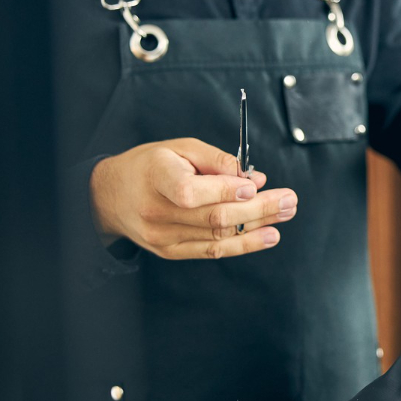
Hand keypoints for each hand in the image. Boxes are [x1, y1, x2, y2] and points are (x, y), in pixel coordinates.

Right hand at [89, 138, 297, 258]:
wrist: (111, 196)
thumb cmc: (150, 166)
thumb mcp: (178, 149)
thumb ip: (216, 161)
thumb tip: (253, 178)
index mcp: (156, 177)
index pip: (191, 191)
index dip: (225, 191)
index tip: (255, 187)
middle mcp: (157, 211)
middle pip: (213, 216)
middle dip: (257, 209)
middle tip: (289, 200)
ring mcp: (162, 236)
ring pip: (217, 236)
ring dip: (257, 228)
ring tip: (285, 216)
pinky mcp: (170, 251)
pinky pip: (211, 250)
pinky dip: (242, 244)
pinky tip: (267, 236)